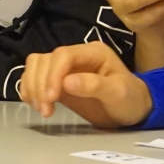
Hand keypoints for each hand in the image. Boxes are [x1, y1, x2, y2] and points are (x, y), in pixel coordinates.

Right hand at [19, 43, 152, 127]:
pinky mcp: (58, 81)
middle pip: (45, 60)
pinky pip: (35, 78)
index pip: (63, 55)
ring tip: (42, 110)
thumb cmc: (130, 99)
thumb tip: (67, 82)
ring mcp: (65, 68)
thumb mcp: (119, 93)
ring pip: (36, 66)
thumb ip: (94, 86)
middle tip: (45, 110)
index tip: (51, 98)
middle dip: (40, 84)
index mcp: (93, 53)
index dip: (52, 75)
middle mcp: (76, 56)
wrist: (133, 110)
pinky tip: (36, 105)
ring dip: (32, 87)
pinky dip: (30, 90)